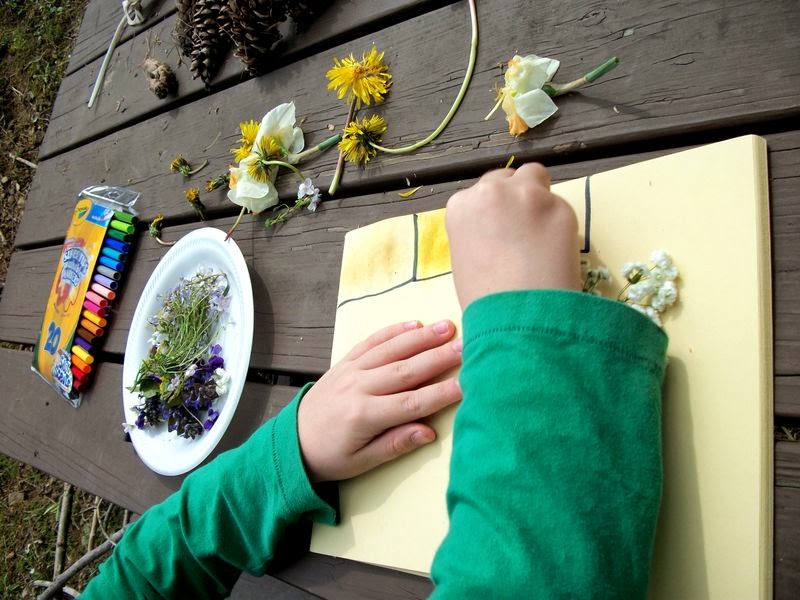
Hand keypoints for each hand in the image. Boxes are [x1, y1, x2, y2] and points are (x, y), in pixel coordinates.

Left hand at [297, 319, 461, 481]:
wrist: (292, 441)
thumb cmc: (330, 456)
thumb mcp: (361, 463)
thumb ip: (395, 445)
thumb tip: (428, 433)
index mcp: (364, 416)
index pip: (411, 403)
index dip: (440, 394)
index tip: (467, 385)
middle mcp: (358, 387)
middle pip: (406, 370)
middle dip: (438, 357)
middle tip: (466, 347)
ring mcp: (351, 371)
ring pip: (391, 350)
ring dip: (421, 337)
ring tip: (448, 327)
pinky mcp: (345, 362)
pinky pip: (371, 342)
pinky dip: (393, 331)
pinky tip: (414, 323)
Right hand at [445, 163, 580, 308]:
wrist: (516, 318)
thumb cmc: (483, 301)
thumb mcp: (465, 260)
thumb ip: (478, 233)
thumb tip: (497, 231)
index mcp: (461, 206)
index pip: (479, 193)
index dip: (492, 211)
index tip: (500, 229)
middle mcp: (491, 192)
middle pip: (507, 178)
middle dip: (514, 197)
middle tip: (522, 228)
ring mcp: (528, 196)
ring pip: (536, 177)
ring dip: (537, 195)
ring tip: (540, 230)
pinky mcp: (561, 207)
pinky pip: (559, 206)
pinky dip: (558, 223)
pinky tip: (555, 250)